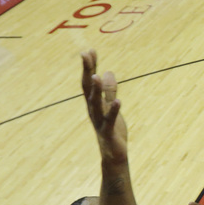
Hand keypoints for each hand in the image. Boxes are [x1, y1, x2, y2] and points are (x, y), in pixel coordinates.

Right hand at [80, 49, 127, 163]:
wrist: (114, 155)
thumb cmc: (112, 130)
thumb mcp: (111, 107)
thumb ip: (109, 91)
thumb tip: (107, 72)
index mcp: (94, 103)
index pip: (90, 81)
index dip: (89, 66)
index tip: (89, 50)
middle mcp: (93, 110)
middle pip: (88, 88)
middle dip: (88, 71)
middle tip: (85, 54)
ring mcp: (100, 121)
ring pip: (96, 103)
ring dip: (96, 90)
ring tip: (97, 75)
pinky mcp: (109, 132)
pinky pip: (110, 120)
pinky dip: (114, 110)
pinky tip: (118, 101)